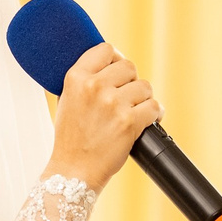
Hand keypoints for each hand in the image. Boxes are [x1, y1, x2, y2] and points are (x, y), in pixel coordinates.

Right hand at [44, 43, 159, 192]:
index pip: (105, 50)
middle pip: (129, 66)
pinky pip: (154, 107)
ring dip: (143, 99)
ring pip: (144, 86)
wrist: (74, 170)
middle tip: (125, 98)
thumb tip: (109, 61)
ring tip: (133, 112)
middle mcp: (94, 87)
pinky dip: (155, 115)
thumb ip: (84, 79)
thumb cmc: (71, 138)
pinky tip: (146, 121)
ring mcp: (112, 104)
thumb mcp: (66, 99)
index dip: (115, 60)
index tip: (116, 73)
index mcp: (76, 78)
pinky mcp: (129, 122)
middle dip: (130, 82)